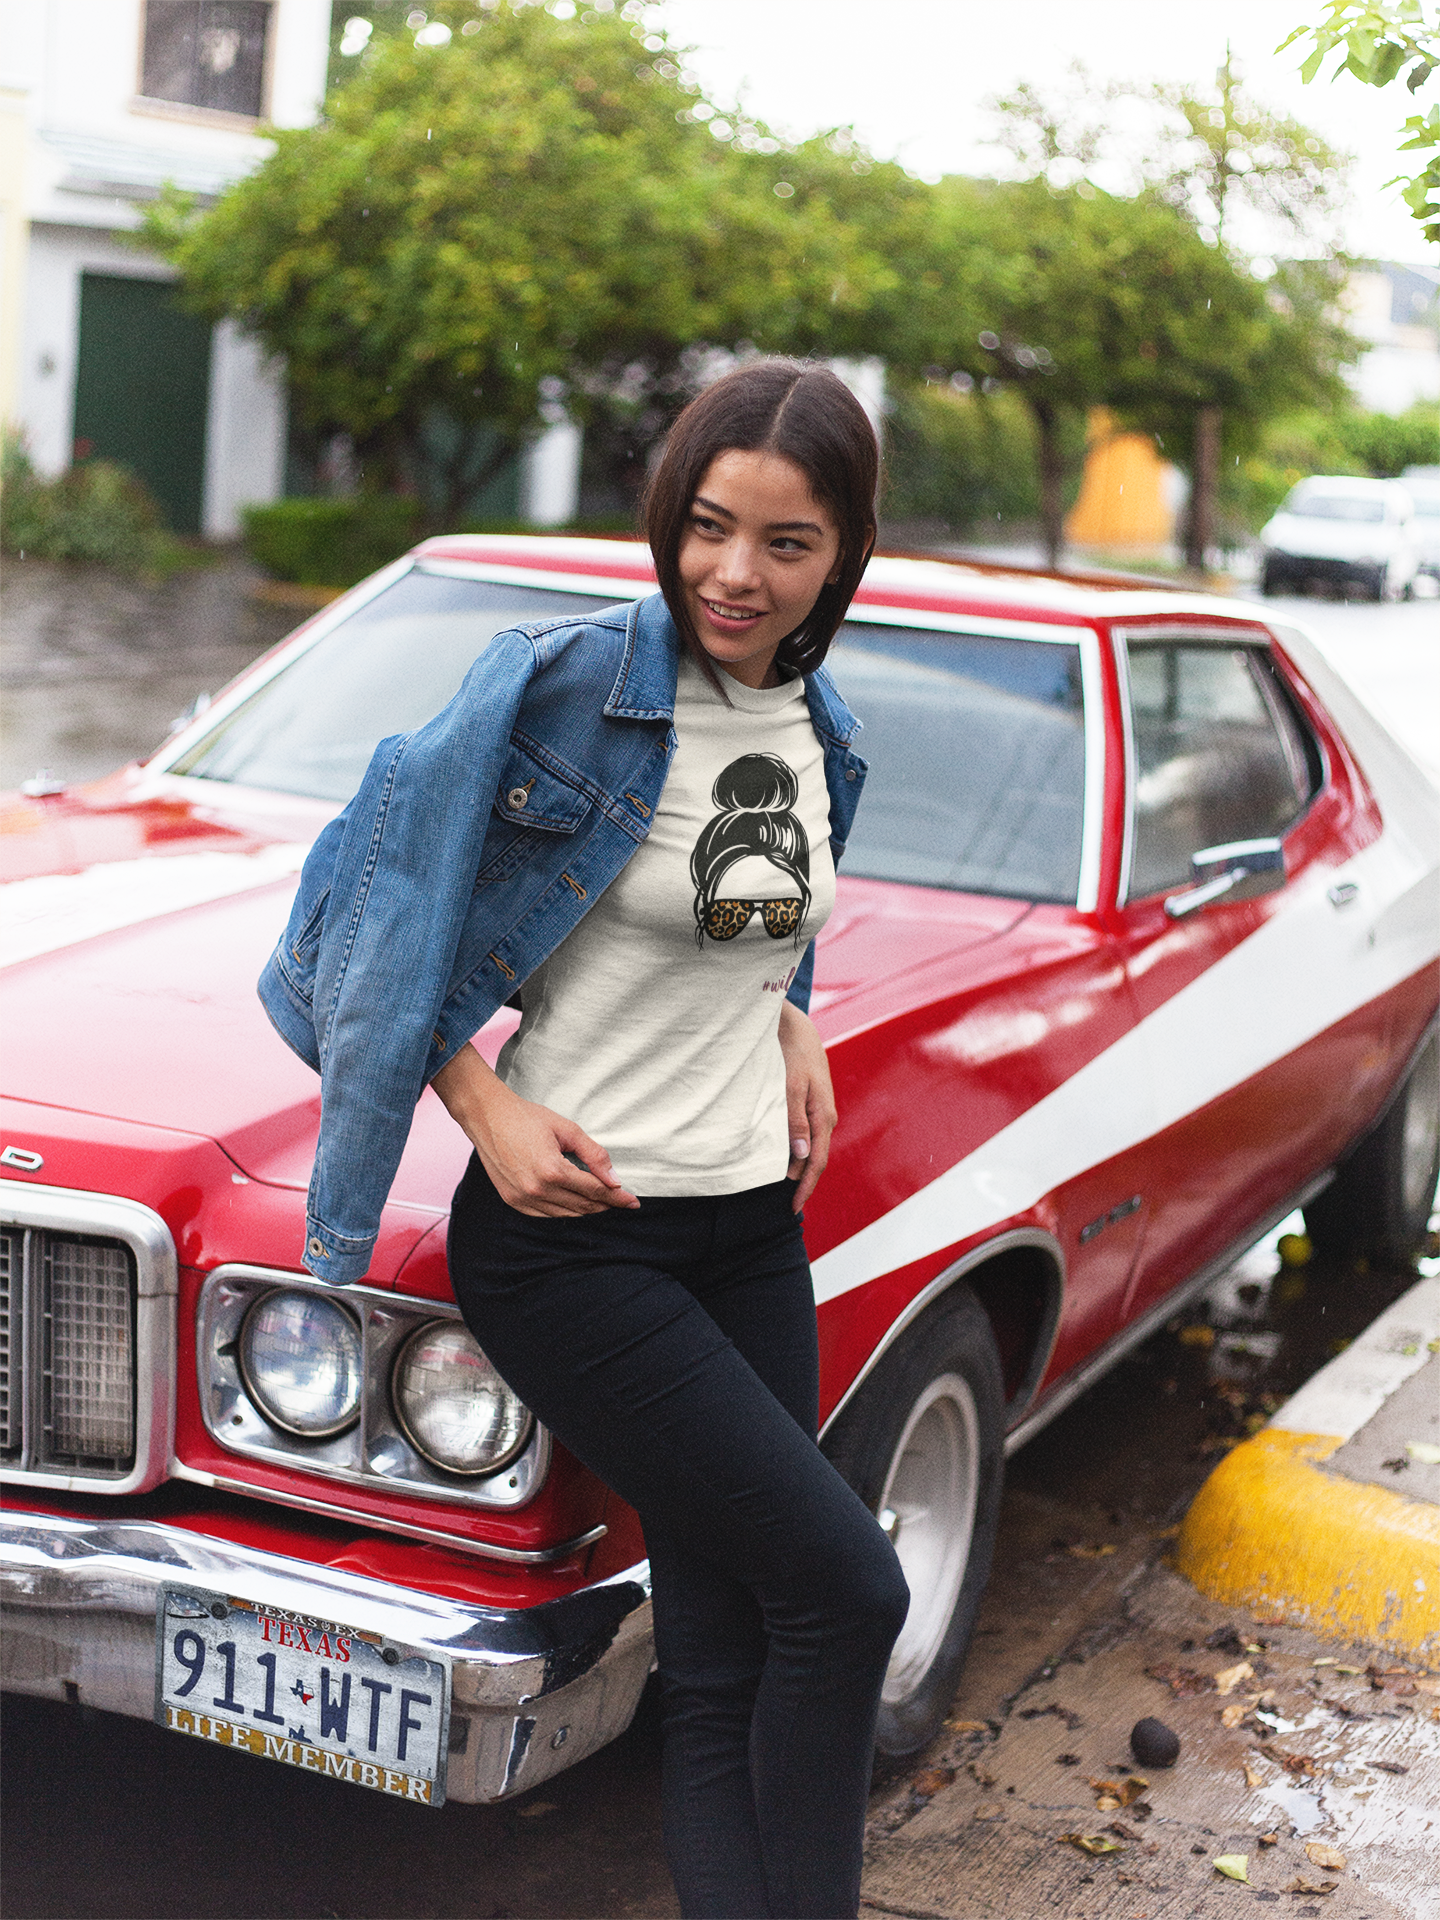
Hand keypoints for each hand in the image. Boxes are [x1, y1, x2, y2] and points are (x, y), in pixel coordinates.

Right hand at [432, 1045, 639, 1216]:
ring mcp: (522, 1198)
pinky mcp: (513, 1201)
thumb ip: (594, 1154)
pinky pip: (546, 1215)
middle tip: (621, 1200)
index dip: (618, 1197)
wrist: (487, 1117)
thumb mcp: (567, 1129)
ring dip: (586, 1209)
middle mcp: (536, 1190)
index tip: (633, 1201)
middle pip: (583, 1205)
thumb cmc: (527, 1118)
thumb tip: (614, 1179)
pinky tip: (574, 1202)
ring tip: (602, 1201)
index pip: (595, 1191)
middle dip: (605, 1204)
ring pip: (566, 1214)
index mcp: (552, 1171)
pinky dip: (564, 1211)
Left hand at [777, 1000, 837, 1212]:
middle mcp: (825, 1116)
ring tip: (786, 1187)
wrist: (796, 1026)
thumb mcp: (790, 1086)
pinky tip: (786, 1155)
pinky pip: (807, 1134)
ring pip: (811, 1146)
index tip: (792, 1207)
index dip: (805, 1187)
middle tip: (789, 1204)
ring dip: (800, 1167)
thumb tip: (800, 1156)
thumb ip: (794, 1120)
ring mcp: (819, 1109)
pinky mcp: (811, 1102)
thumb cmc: (792, 1053)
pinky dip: (797, 1149)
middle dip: (804, 1182)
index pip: (816, 1161)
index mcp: (823, 1116)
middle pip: (816, 1158)